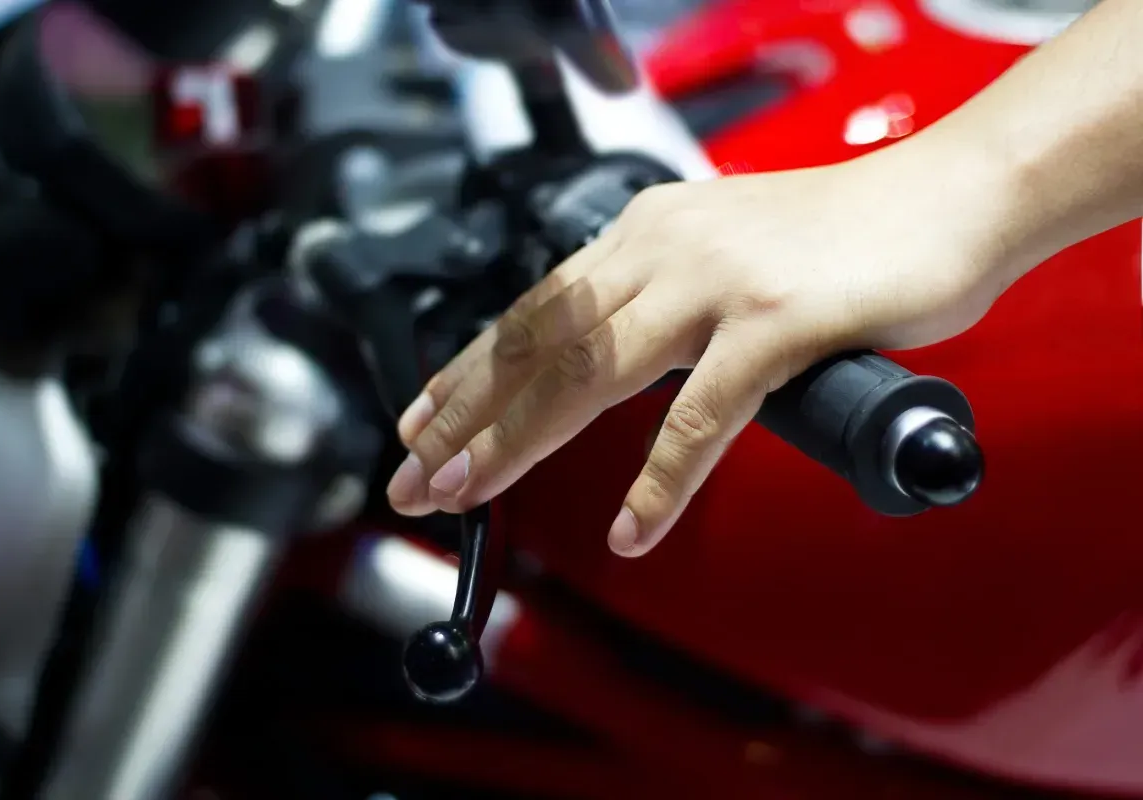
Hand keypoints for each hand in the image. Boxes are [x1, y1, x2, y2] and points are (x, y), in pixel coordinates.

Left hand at [385, 140, 1019, 556]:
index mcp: (646, 228)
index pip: (532, 306)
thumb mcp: (724, 249)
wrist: (952, 194)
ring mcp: (718, 281)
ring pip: (589, 371)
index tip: (420, 421)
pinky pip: (700, 416)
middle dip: (466, 416)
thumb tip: (611, 355)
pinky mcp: (777, 321)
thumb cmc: (846, 235)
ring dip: (519, 441)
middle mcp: (665, 245)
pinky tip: (630, 529)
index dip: (467, 369)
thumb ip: (664, 294)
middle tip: (414, 476)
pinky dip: (661, 482)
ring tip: (467, 496)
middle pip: (540, 342)